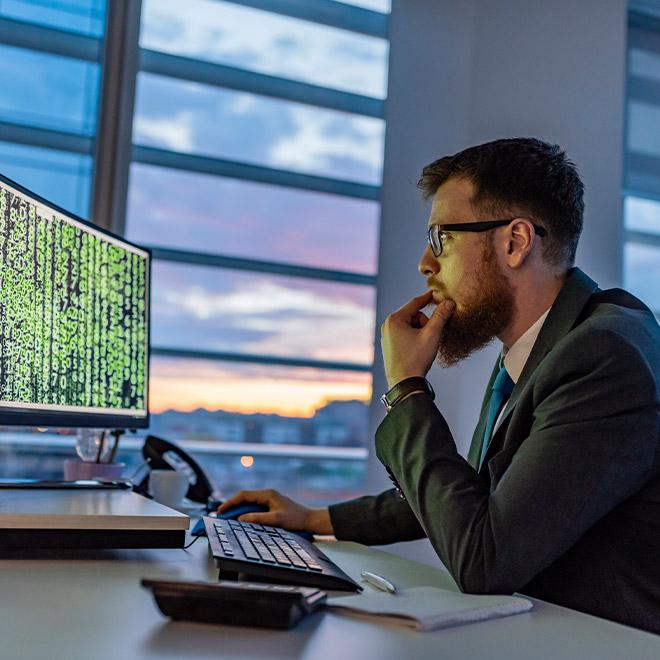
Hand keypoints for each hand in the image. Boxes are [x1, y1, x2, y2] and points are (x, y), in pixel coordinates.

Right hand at [217, 489, 333, 534]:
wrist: (310, 521)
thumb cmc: (296, 519)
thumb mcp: (276, 520)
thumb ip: (258, 518)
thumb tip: (241, 518)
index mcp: (267, 494)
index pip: (244, 495)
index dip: (231, 502)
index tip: (221, 510)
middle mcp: (267, 495)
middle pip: (245, 499)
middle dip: (233, 507)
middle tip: (222, 517)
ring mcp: (269, 501)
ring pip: (249, 504)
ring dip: (239, 511)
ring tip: (230, 521)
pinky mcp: (272, 507)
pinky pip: (255, 509)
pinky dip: (247, 514)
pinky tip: (243, 522)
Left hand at [381, 291, 454, 387]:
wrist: (404, 383)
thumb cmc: (416, 359)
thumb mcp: (432, 335)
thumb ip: (440, 316)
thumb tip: (449, 302)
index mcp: (395, 320)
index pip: (415, 303)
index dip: (428, 297)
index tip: (437, 293)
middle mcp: (387, 325)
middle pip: (413, 316)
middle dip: (425, 323)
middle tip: (430, 337)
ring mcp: (386, 336)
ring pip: (410, 326)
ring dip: (421, 331)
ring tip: (423, 346)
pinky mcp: (389, 345)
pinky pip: (405, 335)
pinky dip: (415, 338)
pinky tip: (418, 350)